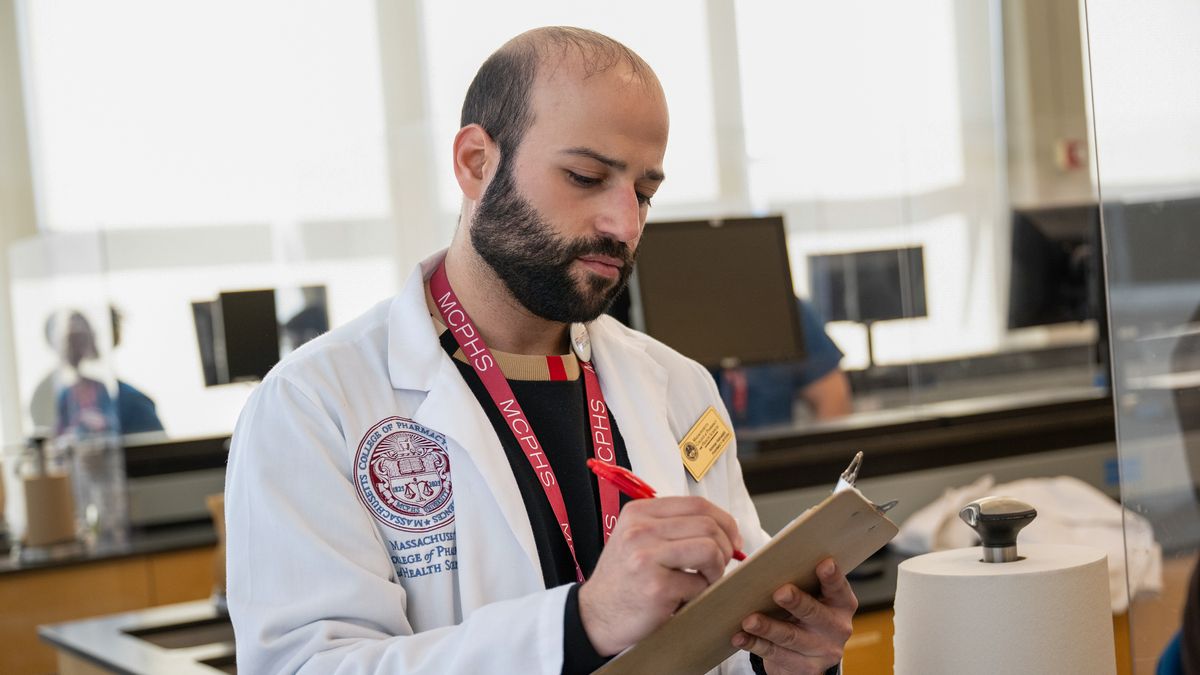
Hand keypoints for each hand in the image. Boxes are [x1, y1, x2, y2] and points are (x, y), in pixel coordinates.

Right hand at [578, 496, 743, 655]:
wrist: (594, 617)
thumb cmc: (623, 580)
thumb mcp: (637, 540)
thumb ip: (673, 528)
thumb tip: (725, 530)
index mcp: (639, 513)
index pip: (697, 504)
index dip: (724, 521)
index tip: (732, 540)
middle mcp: (640, 530)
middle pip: (708, 525)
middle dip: (725, 548)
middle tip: (719, 566)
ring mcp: (647, 558)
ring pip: (710, 550)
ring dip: (716, 570)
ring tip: (702, 581)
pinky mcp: (657, 588)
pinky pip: (700, 584)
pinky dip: (700, 593)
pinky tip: (684, 598)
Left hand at [731, 558, 856, 674]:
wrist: (809, 653)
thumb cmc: (805, 610)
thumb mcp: (812, 597)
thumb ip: (801, 581)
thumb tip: (769, 567)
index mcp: (841, 603)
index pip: (837, 587)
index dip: (832, 576)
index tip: (824, 564)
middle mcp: (837, 627)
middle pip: (814, 613)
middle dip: (797, 602)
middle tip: (780, 592)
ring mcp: (822, 650)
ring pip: (791, 637)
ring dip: (768, 628)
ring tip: (749, 620)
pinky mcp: (805, 668)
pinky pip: (775, 654)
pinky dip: (755, 644)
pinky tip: (740, 637)